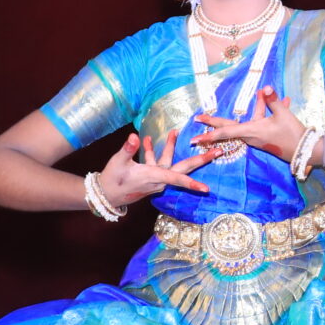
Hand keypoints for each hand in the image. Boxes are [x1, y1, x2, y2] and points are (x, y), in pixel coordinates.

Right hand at [94, 131, 209, 206]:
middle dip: (201, 159)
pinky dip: (153, 151)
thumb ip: (128, 149)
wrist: (105, 194)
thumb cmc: (112, 180)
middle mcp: (159, 179)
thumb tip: (135, 136)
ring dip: (170, 147)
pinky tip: (146, 139)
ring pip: (169, 161)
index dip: (191, 182)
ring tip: (174, 131)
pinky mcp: (150, 175)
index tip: (206, 188)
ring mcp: (155, 177)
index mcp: (154, 177)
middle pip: (184, 168)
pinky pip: (156, 162)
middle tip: (219, 152)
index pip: (177, 179)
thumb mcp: (118, 163)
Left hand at [195, 87, 309, 160]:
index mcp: (252, 130)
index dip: (211, 130)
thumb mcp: (283, 116)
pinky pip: (261, 122)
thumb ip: (273, 101)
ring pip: (248, 120)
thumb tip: (266, 87)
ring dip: (256, 107)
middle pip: (229, 127)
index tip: (196, 135)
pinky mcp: (265, 136)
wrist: (304, 150)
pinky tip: (285, 101)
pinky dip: (268, 112)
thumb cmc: (291, 133)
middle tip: (197, 119)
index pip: (227, 131)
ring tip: (262, 93)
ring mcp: (257, 137)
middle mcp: (251, 135)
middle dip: (213, 123)